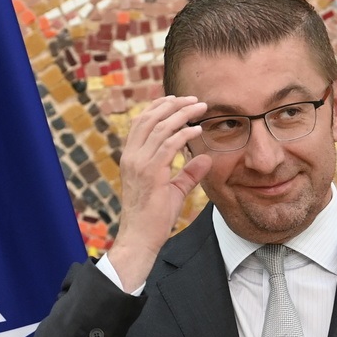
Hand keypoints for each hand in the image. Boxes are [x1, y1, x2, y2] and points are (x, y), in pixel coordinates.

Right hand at [108, 96, 211, 290]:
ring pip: (159, 127)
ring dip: (181, 114)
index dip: (158, 107)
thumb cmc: (154, 217)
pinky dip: (184, 134)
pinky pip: (168, 146)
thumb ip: (188, 173)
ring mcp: (139, 164)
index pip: (141, 122)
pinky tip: (197, 129)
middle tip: (193, 99)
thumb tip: (206, 158)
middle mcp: (132, 157)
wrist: (140, 237)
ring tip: (199, 107)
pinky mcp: (151, 174)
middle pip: (149, 118)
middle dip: (172, 104)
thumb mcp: (173, 190)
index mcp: (131, 157)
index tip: (177, 100)